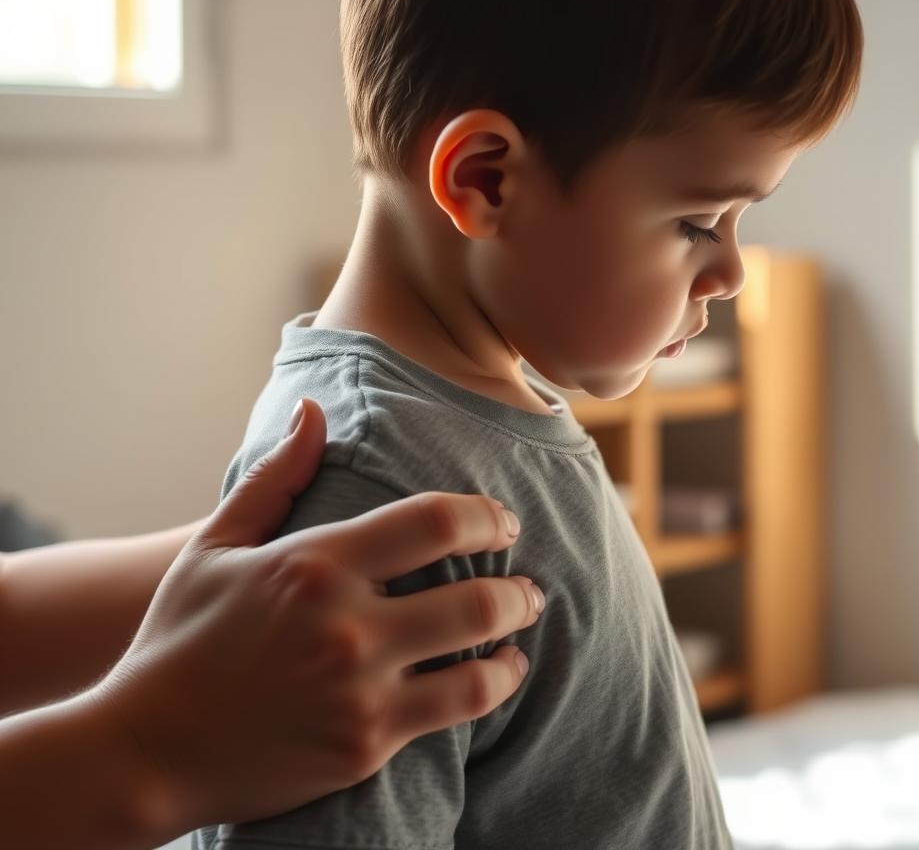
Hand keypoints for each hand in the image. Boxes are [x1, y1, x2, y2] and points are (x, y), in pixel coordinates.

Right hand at [91, 398, 542, 839]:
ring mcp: (360, 692)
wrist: (143, 752)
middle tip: (529, 584)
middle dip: (517, 587)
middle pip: (474, 595)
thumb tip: (313, 411)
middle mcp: (347, 626)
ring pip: (477, 660)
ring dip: (513, 639)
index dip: (484, 515)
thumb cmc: (180, 638)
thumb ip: (275, 476)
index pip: (433, 521)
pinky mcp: (364, 747)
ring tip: (521, 629)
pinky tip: (494, 676)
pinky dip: (488, 688)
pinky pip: (454, 712)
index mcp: (316, 563)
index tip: (501, 521)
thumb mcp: (216, 546)